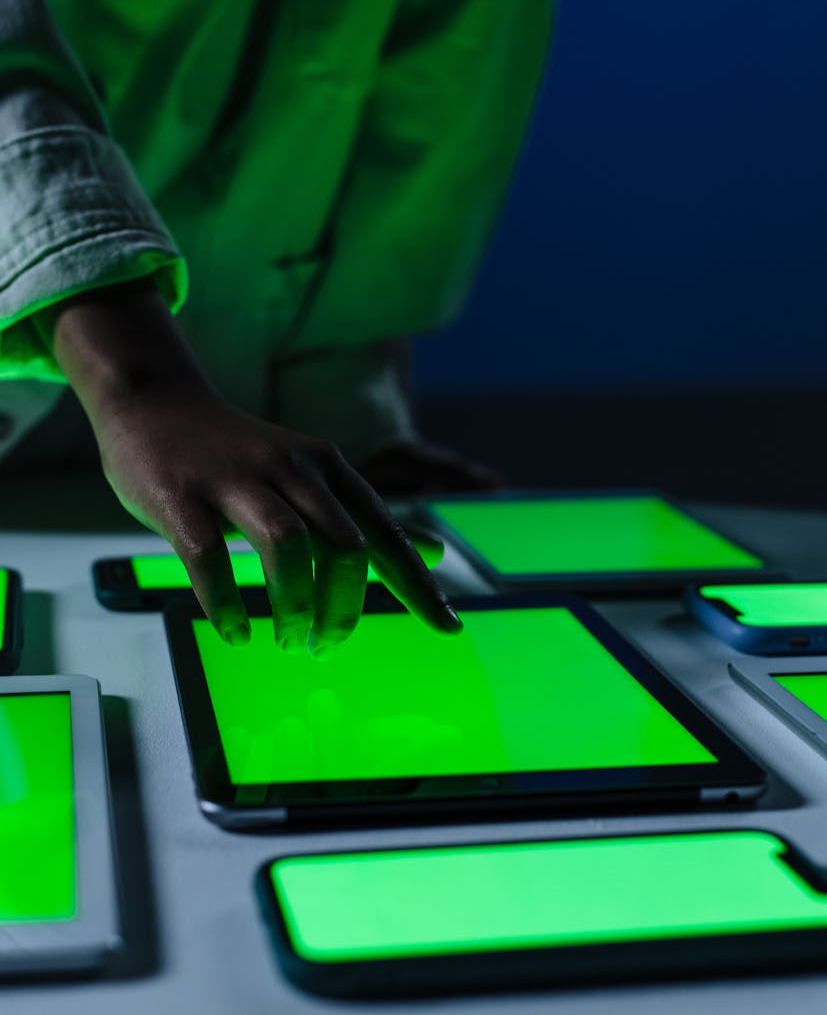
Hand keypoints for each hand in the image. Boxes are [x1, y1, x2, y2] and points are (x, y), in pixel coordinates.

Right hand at [36, 282, 460, 654]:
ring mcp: (235, 480)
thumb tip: (432, 551)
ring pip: (286, 546)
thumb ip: (365, 515)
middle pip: (342, 544)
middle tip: (327, 646)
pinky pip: (209, 558)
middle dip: (344, 606)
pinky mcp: (183, 497)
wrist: (156, 402)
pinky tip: (236, 633)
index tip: (449, 628)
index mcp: (326, 466)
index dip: (418, 583)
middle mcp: (290, 468)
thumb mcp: (313, 474)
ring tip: (289, 642)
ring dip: (293, 606)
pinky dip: (226, 606)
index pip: (385, 532)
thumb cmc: (240, 453)